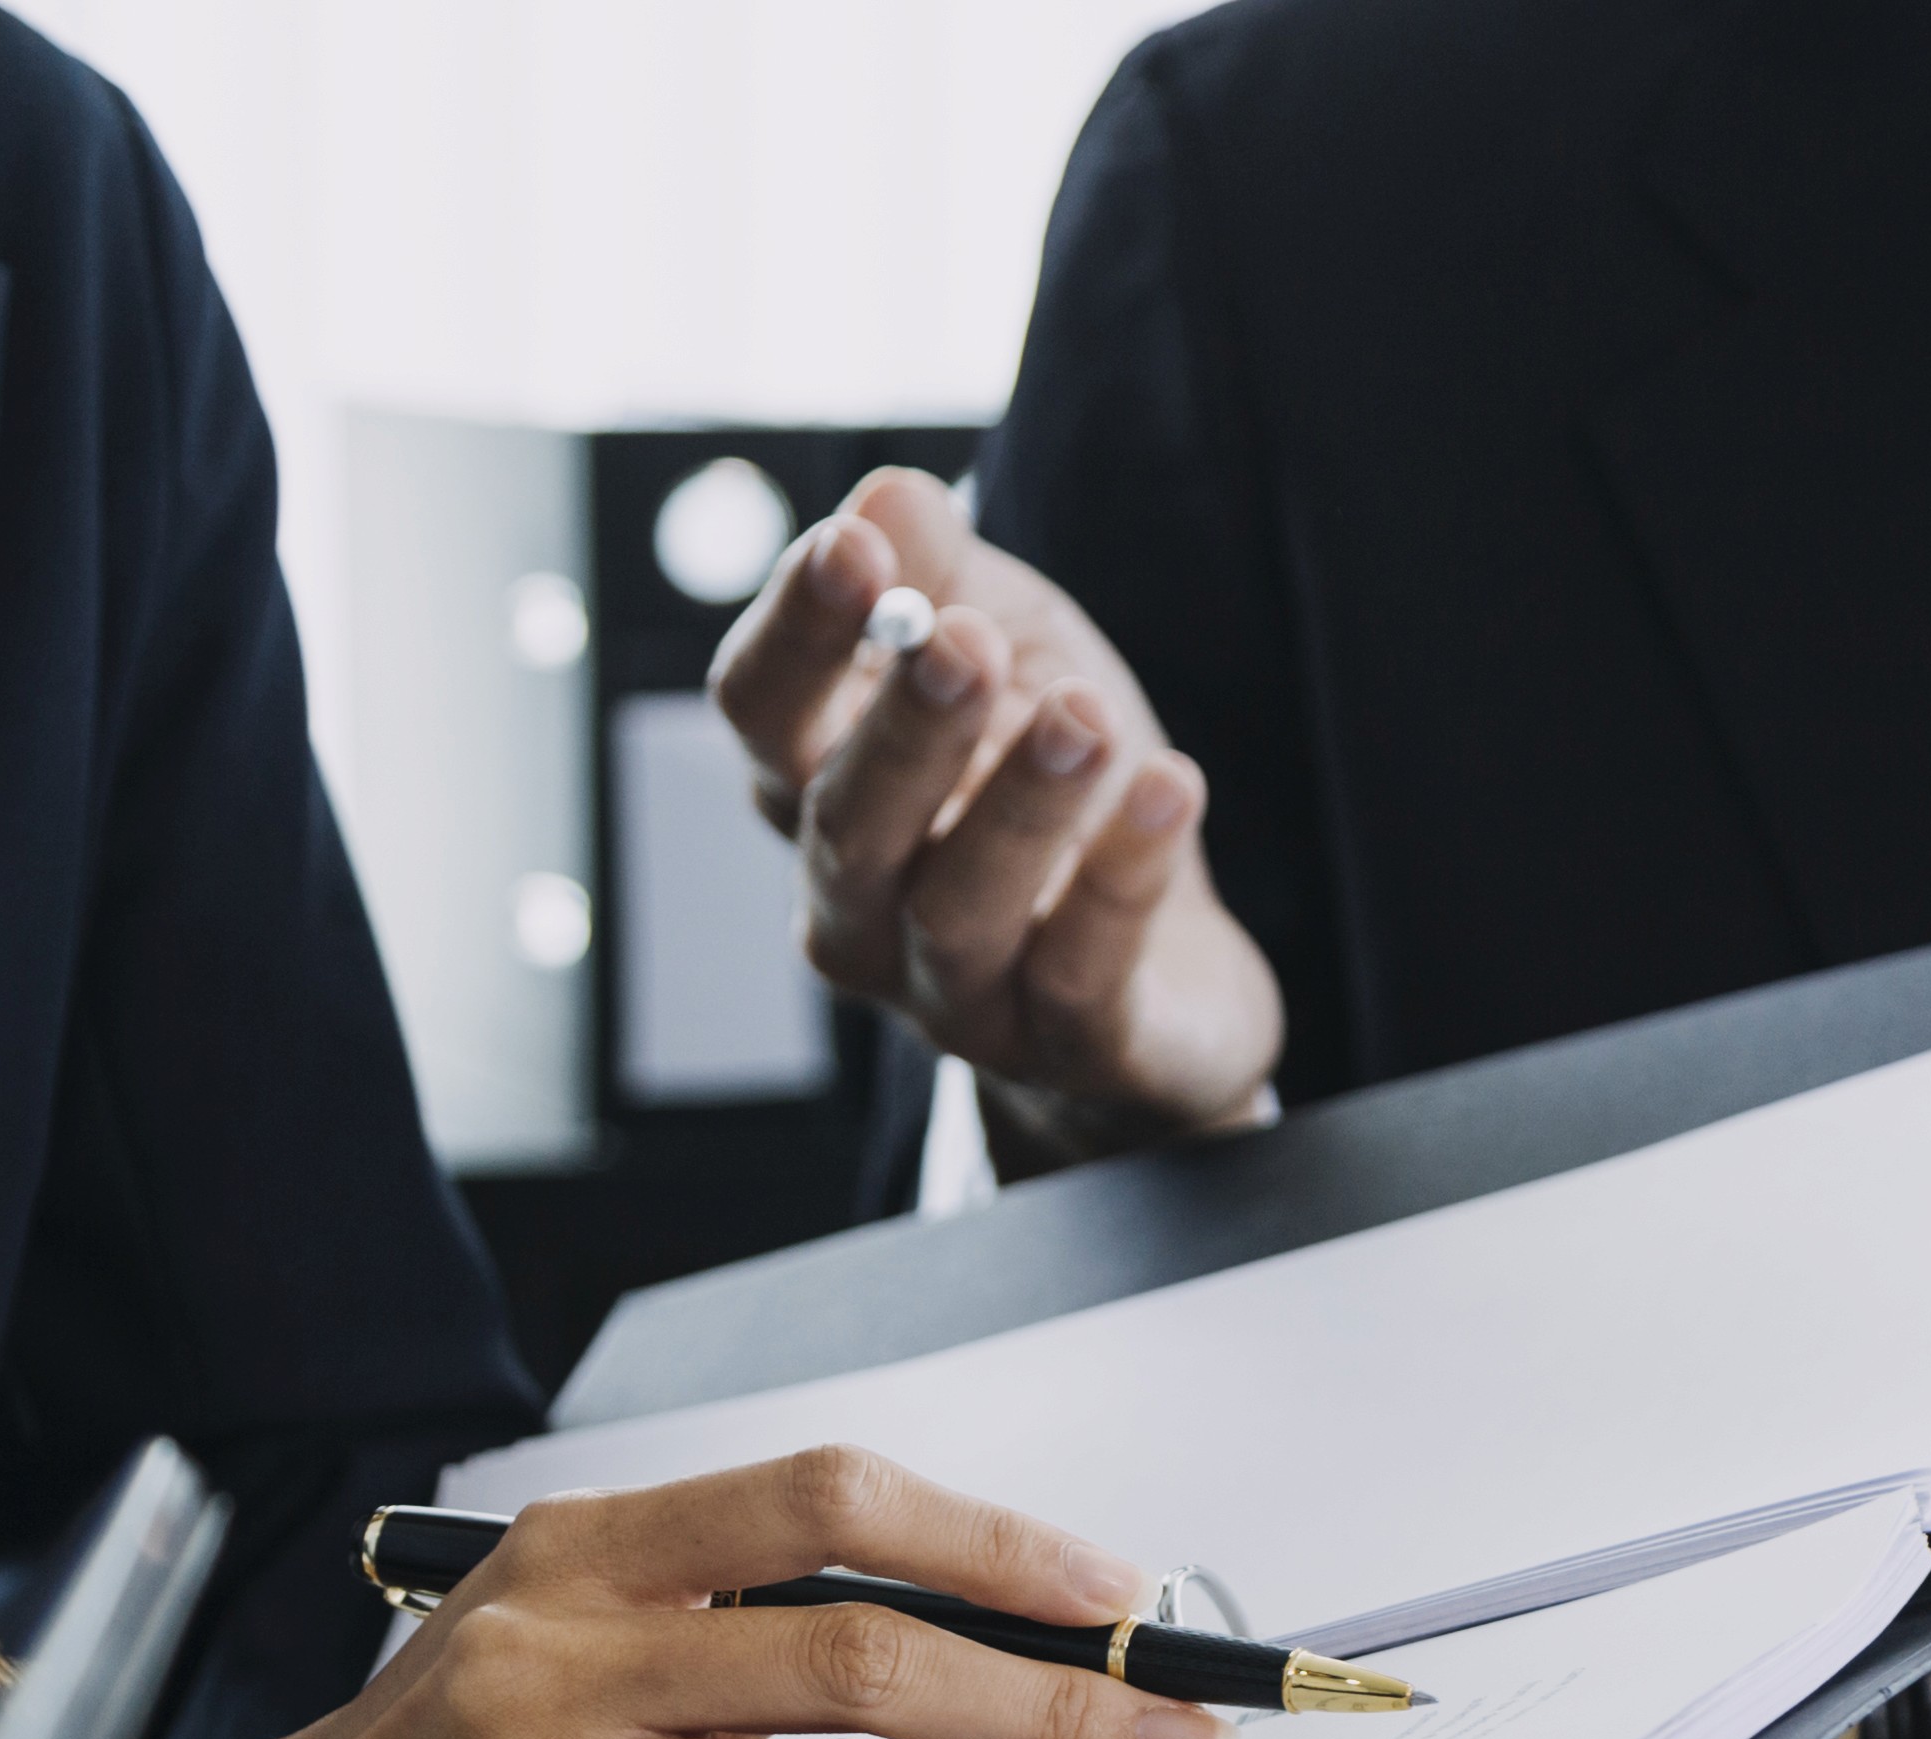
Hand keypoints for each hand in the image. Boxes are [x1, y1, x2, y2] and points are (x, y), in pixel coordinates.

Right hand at [706, 468, 1284, 1164]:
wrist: (1166, 975)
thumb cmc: (1052, 787)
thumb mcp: (1011, 647)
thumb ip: (942, 574)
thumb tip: (885, 498)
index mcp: (818, 788)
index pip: (761, 714)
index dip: (797, 635)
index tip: (851, 548)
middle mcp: (858, 905)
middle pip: (847, 825)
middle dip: (903, 731)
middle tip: (964, 646)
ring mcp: (955, 993)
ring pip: (960, 910)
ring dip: (1020, 806)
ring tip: (1085, 717)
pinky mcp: (1070, 1048)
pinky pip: (1082, 972)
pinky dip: (1120, 878)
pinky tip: (1169, 789)